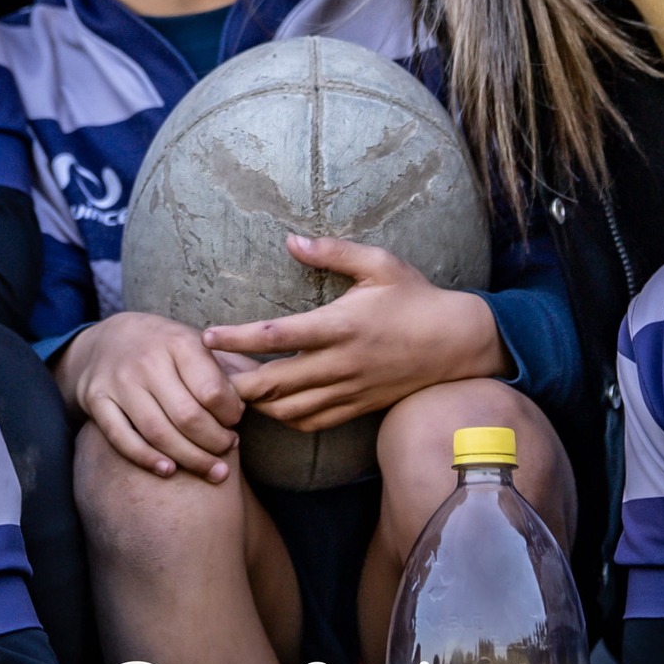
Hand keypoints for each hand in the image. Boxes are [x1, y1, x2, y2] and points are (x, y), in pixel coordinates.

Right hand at [54, 312, 244, 482]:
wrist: (107, 339)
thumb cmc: (165, 349)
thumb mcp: (196, 345)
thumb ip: (232, 367)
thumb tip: (271, 386)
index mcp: (179, 342)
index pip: (212, 390)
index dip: (230, 415)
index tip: (236, 424)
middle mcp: (147, 360)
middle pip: (187, 417)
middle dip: (214, 443)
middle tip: (227, 451)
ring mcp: (119, 381)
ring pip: (157, 432)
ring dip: (189, 458)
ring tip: (212, 470)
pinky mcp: (96, 400)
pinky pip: (122, 438)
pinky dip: (146, 459)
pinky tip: (168, 470)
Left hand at [201, 235, 508, 428]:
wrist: (457, 343)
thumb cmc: (416, 296)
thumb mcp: (379, 263)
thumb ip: (332, 251)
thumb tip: (290, 240)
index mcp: (340, 325)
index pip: (276, 336)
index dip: (236, 339)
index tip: (206, 337)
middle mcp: (341, 363)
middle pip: (273, 383)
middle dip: (234, 381)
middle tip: (205, 372)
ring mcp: (349, 390)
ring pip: (288, 410)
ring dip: (256, 403)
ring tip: (232, 388)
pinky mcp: (357, 407)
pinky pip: (312, 423)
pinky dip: (284, 418)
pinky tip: (270, 404)